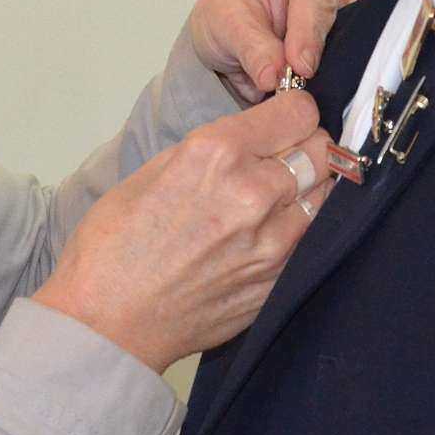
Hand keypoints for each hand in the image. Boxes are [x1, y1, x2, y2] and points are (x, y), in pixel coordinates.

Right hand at [32, 90, 333, 371]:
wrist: (108, 323)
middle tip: (287, 155)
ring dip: (309, 190)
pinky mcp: (278, 281)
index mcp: (216, 153)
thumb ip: (211, 151)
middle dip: (307, 146)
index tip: (285, 120)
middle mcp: (253, 192)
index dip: (294, 111)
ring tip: (280, 196)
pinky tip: (273, 231)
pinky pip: (313, 239)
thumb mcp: (152, 171)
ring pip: (327, 196)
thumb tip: (251, 140)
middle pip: (322, 150)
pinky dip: (302, 229)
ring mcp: (273, 242)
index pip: (298, 112)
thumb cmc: (113, 246)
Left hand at [190, 0, 378, 101]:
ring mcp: (366, 0)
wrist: (241, 29)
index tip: (299, 66)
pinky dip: (355, 78)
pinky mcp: (375, 31)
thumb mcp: (225, 25)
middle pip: (357, 12)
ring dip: (346, 68)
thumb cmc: (234, 12)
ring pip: (373, 38)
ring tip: (316, 90)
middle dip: (334, 52)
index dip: (309, 30)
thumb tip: (275, 75)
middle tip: (309, 84)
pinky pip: (378, 58)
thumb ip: (252, 48)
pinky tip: (333, 92)